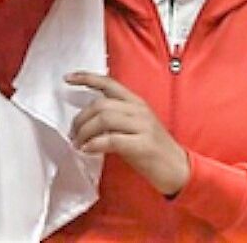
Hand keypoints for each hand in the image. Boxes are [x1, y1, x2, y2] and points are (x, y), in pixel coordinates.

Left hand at [66, 72, 189, 195]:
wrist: (178, 169)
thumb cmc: (153, 150)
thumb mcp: (135, 127)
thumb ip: (117, 118)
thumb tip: (87, 121)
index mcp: (137, 103)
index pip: (110, 83)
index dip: (87, 78)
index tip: (68, 78)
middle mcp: (140, 110)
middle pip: (101, 104)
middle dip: (80, 119)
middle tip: (73, 134)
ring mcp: (143, 127)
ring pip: (104, 119)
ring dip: (85, 132)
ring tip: (78, 144)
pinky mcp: (142, 145)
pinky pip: (111, 139)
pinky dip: (94, 144)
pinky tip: (88, 150)